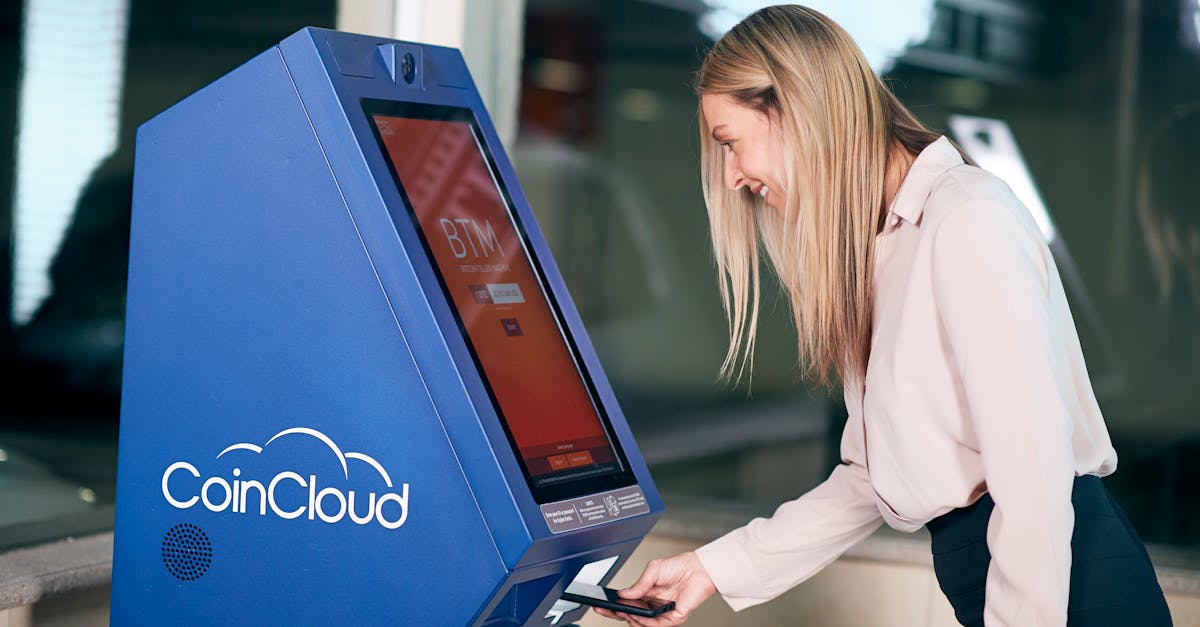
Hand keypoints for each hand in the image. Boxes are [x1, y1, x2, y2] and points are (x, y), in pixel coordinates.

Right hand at [591, 551, 716, 625]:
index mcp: (645, 593)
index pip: (626, 604)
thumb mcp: (653, 570)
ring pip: (640, 623)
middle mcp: (652, 604)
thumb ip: (638, 584)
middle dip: (616, 614)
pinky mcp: (672, 618)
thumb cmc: (679, 566)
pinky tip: (639, 615)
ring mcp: (661, 613)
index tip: (600, 604)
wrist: (698, 568)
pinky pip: (655, 625)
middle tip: (606, 609)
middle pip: (630, 615)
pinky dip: (645, 622)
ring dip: (630, 617)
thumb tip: (623, 594)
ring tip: (625, 610)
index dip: (612, 606)